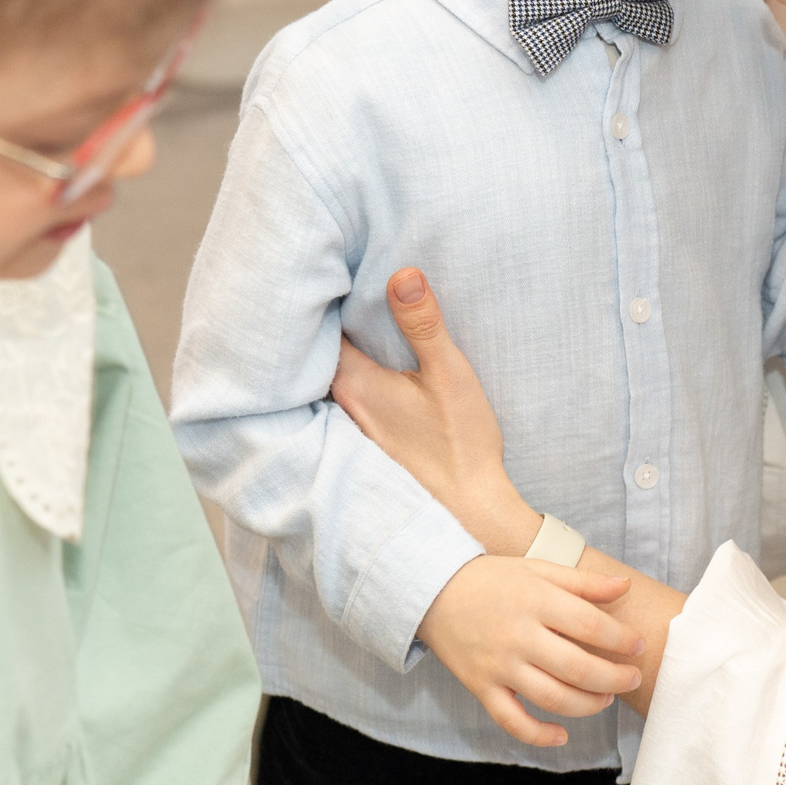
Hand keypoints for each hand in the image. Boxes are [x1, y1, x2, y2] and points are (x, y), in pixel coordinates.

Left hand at [334, 268, 537, 554]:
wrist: (468, 513)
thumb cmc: (461, 444)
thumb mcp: (449, 374)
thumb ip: (423, 324)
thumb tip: (403, 273)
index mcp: (355, 384)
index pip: (318, 330)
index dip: (322, 299)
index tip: (328, 272)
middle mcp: (340, 406)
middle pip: (317, 353)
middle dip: (324, 323)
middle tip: (331, 284)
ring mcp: (347, 428)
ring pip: (329, 376)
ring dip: (334, 351)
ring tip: (343, 317)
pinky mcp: (362, 443)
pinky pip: (342, 399)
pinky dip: (346, 377)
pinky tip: (367, 366)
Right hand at [418, 555, 643, 747]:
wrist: (433, 591)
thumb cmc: (493, 579)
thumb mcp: (537, 568)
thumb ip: (583, 581)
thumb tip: (625, 587)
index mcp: (536, 600)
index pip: (589, 625)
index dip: (621, 639)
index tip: (638, 645)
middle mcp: (519, 635)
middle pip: (577, 668)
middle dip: (614, 678)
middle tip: (633, 679)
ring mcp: (499, 665)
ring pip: (551, 698)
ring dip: (587, 705)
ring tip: (605, 699)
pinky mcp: (481, 687)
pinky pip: (512, 721)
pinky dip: (539, 735)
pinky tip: (562, 735)